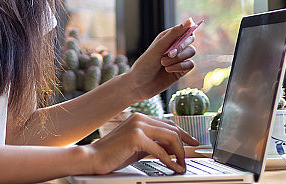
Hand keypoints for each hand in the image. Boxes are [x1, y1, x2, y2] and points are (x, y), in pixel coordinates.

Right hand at [82, 113, 197, 174]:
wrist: (93, 158)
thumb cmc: (113, 154)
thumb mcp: (138, 147)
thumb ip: (154, 144)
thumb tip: (173, 149)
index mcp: (141, 118)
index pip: (168, 124)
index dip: (182, 133)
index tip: (192, 142)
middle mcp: (141, 118)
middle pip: (172, 129)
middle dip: (184, 144)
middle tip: (189, 157)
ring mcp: (138, 126)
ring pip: (170, 137)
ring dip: (179, 153)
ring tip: (182, 165)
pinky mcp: (136, 137)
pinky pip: (160, 150)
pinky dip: (170, 161)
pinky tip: (173, 168)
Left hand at [125, 19, 196, 102]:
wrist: (139, 85)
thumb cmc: (145, 63)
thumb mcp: (158, 47)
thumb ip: (174, 34)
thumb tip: (190, 20)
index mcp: (168, 37)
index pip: (185, 29)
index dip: (187, 32)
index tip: (184, 36)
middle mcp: (175, 47)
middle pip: (190, 40)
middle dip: (181, 47)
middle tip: (169, 54)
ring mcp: (179, 59)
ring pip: (191, 52)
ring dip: (178, 58)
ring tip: (163, 63)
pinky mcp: (181, 70)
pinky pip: (190, 65)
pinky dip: (180, 67)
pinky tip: (168, 70)